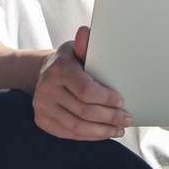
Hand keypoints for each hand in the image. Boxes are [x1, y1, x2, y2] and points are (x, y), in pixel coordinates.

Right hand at [33, 26, 131, 140]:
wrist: (44, 72)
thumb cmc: (69, 61)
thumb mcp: (76, 49)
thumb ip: (84, 45)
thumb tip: (86, 32)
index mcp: (59, 70)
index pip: (86, 90)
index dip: (106, 99)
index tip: (121, 101)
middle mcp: (47, 89)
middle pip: (84, 111)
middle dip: (109, 117)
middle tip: (126, 118)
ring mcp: (42, 107)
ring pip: (77, 127)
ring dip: (102, 131)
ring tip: (118, 129)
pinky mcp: (42, 120)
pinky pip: (69, 133)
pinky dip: (89, 135)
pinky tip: (103, 133)